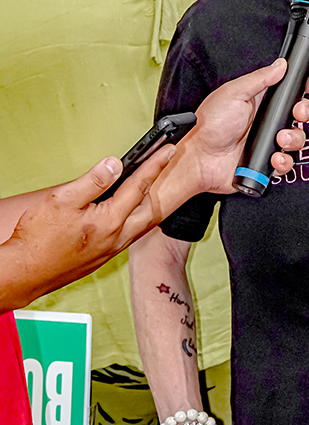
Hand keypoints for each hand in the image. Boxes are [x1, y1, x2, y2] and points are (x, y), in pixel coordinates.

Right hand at [0, 146, 175, 310]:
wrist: (22, 274)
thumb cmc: (37, 240)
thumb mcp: (62, 199)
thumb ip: (93, 181)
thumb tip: (115, 164)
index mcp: (110, 222)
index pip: (139, 187)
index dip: (155, 165)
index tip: (169, 150)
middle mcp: (116, 239)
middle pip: (149, 210)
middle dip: (156, 187)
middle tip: (159, 167)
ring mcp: (109, 251)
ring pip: (139, 225)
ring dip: (144, 205)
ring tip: (142, 187)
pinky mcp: (100, 258)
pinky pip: (127, 236)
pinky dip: (132, 219)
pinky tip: (121, 214)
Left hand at [159, 58, 308, 198]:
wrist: (198, 158)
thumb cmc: (208, 124)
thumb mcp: (233, 93)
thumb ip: (259, 79)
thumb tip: (280, 65)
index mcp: (260, 101)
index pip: (289, 90)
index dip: (305, 87)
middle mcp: (267, 121)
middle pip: (300, 114)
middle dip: (305, 113)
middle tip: (298, 114)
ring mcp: (268, 142)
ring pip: (298, 139)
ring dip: (295, 139)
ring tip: (280, 139)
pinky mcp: (267, 162)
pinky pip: (287, 163)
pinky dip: (285, 162)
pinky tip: (275, 158)